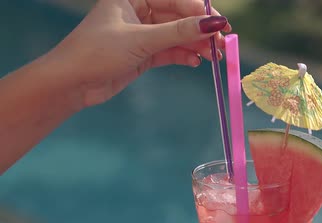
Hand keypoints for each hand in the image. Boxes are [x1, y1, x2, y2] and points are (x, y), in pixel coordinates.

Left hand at [47, 0, 230, 107]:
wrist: (70, 84)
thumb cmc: (96, 52)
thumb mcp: (141, 40)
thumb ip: (179, 32)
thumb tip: (213, 24)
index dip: (200, 11)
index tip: (222, 25)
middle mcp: (138, 12)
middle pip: (179, 18)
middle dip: (201, 32)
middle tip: (222, 45)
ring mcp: (141, 35)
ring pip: (177, 36)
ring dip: (196, 46)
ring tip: (214, 57)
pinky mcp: (142, 55)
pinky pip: (170, 51)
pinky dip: (184, 56)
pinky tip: (195, 63)